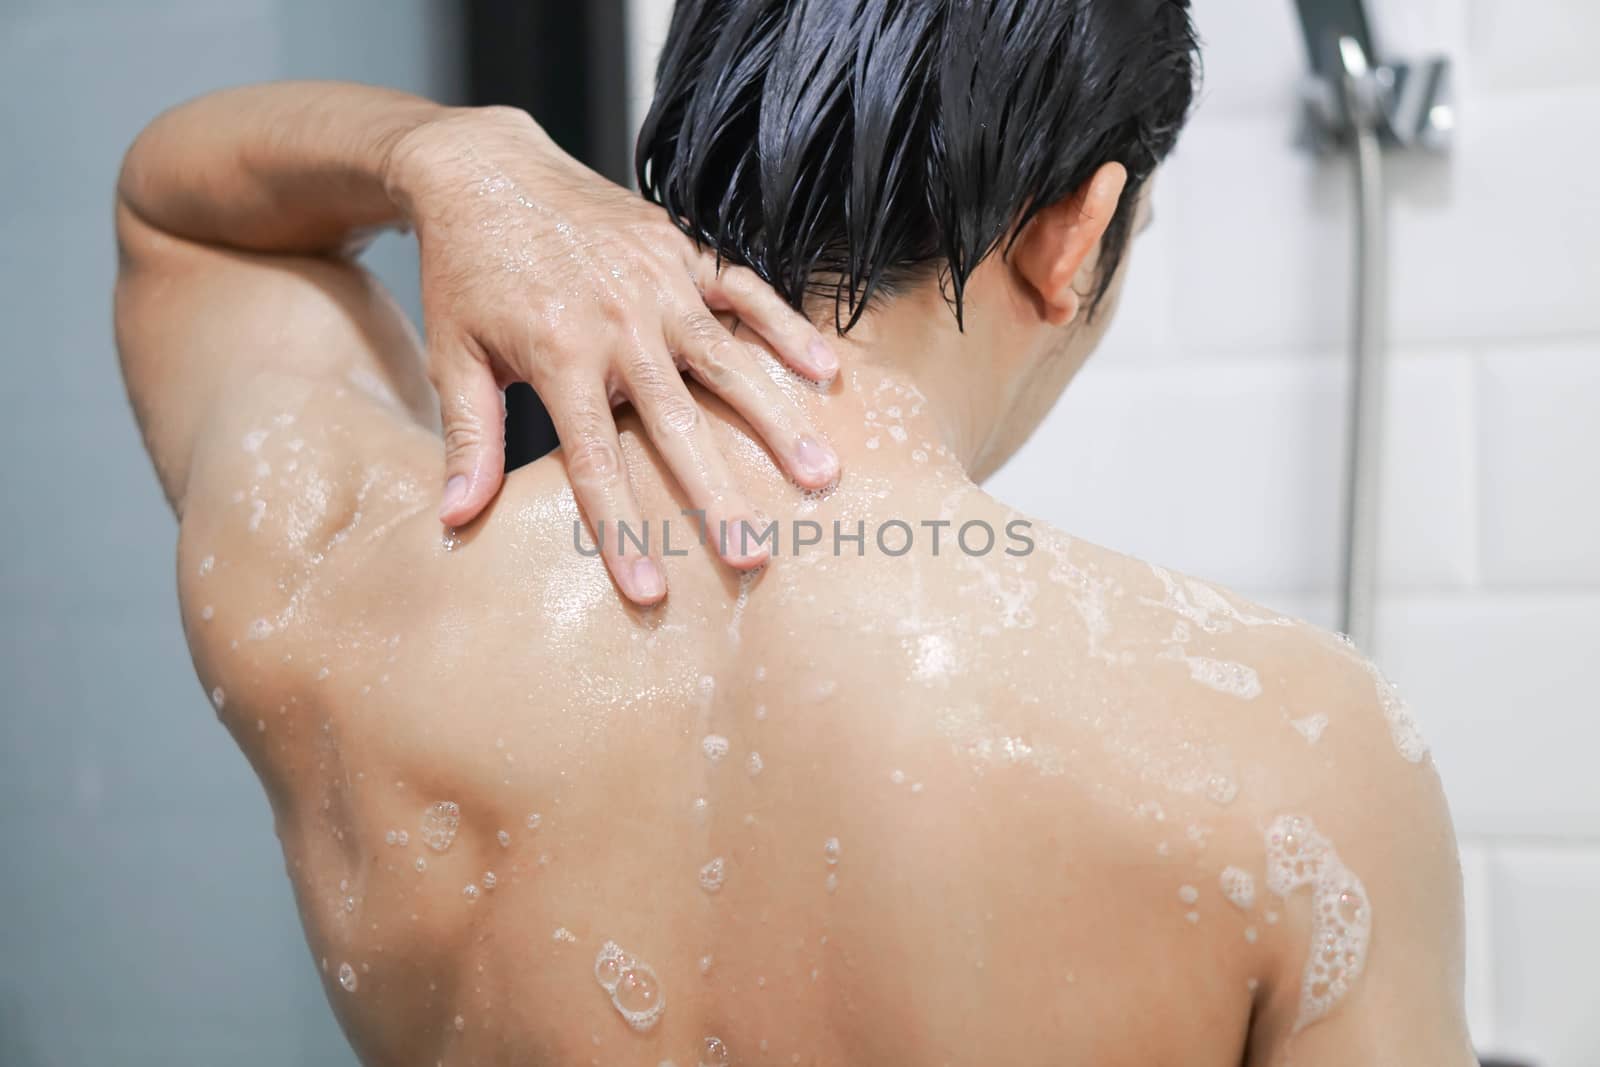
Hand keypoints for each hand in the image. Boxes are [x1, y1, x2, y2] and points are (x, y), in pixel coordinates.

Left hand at [384, 106, 840, 603]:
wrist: (483, 169)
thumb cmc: (466, 273)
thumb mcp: (453, 357)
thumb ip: (470, 440)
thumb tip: (457, 520)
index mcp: (557, 355)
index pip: (596, 462)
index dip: (623, 530)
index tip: (651, 590)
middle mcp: (617, 321)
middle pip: (676, 425)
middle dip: (717, 497)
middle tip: (755, 556)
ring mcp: (657, 282)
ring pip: (729, 362)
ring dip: (776, 420)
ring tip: (820, 476)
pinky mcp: (682, 249)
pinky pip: (745, 292)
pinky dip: (786, 328)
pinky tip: (827, 371)